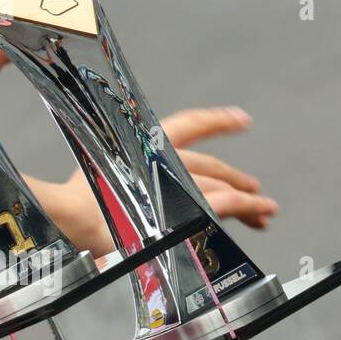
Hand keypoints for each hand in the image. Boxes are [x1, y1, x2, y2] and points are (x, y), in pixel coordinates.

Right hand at [38, 106, 278, 255]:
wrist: (76, 220)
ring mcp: (176, 179)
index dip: (215, 121)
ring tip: (265, 210)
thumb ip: (126, 189)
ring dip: (247, 198)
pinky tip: (261, 208)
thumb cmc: (78, 208)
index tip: (240, 119)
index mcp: (143, 146)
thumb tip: (128, 210)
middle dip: (233, 178)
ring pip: (220, 187)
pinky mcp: (186, 202)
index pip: (187, 126)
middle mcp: (164, 158)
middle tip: (253, 190)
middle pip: (209, 167)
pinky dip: (246, 204)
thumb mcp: (102, 187)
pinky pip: (224, 202)